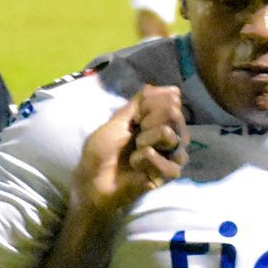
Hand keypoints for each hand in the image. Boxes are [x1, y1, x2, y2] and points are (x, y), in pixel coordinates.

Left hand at [71, 84, 186, 221]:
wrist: (92, 182)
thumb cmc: (100, 153)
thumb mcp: (116, 122)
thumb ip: (137, 103)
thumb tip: (153, 85)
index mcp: (157, 119)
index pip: (172, 98)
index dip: (151, 103)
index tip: (135, 116)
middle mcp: (169, 134)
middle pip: (175, 113)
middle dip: (150, 119)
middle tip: (135, 135)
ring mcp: (170, 154)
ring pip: (172, 135)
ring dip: (147, 140)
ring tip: (134, 150)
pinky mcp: (168, 174)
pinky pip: (169, 161)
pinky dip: (147, 160)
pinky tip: (136, 165)